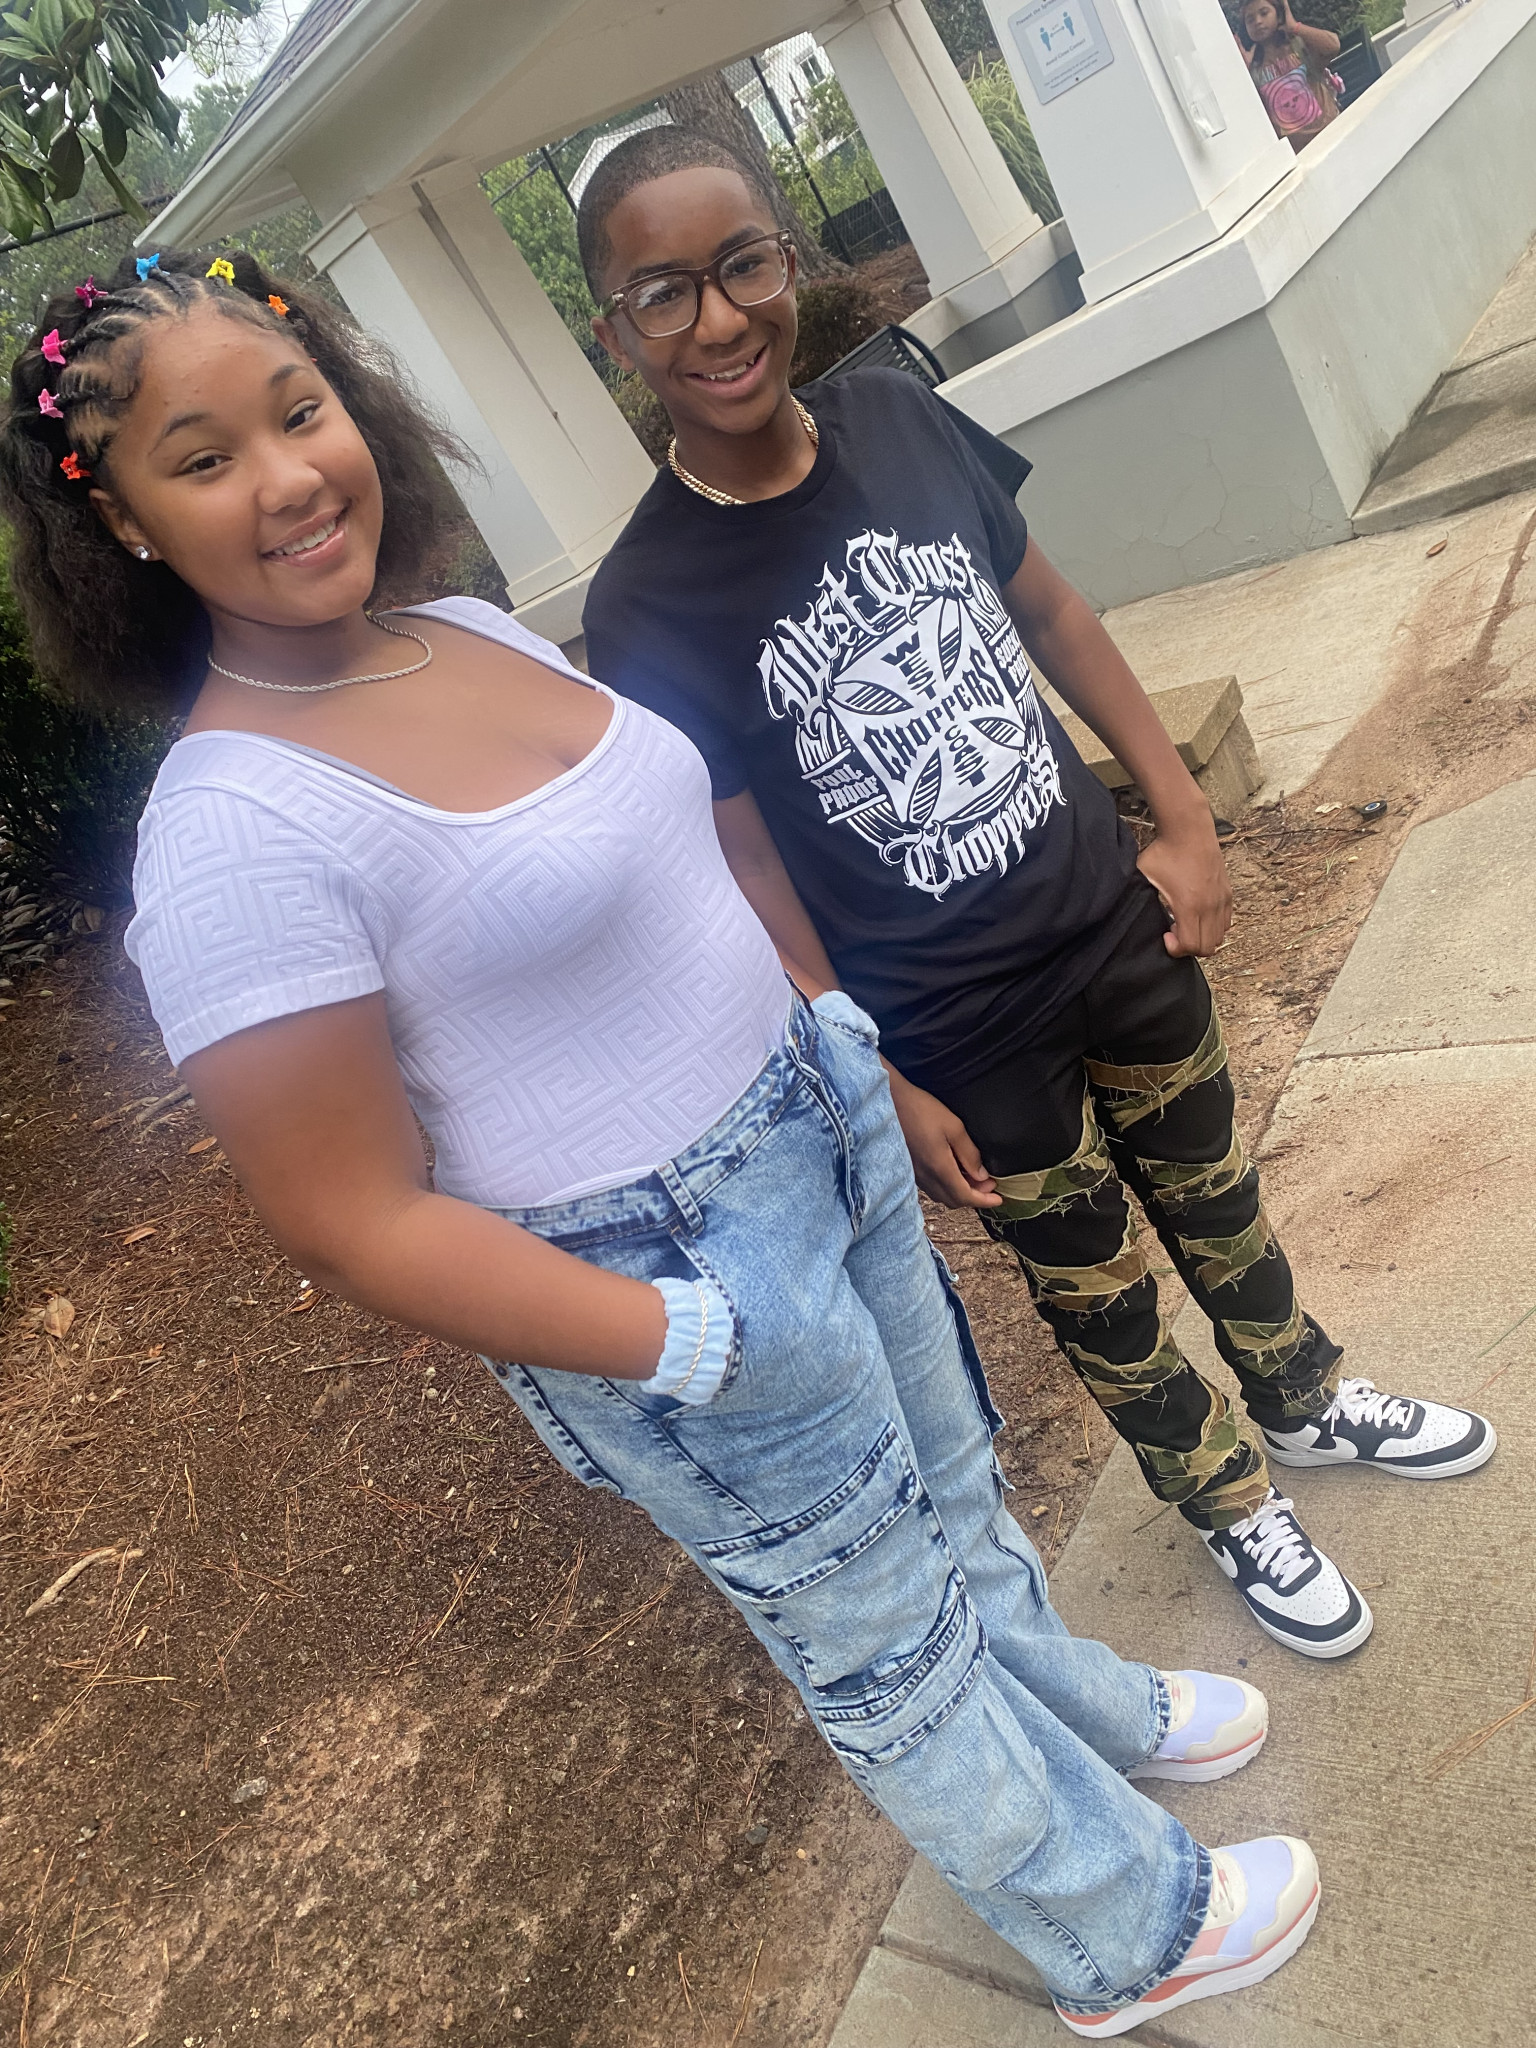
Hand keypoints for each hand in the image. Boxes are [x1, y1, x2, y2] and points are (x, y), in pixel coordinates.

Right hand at [884, 1065, 1000, 1208]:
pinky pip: (932, 1187)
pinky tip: (954, 1170)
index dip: (983, 1200)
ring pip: (942, 1195)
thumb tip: (981, 1175)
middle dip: (975, 1196)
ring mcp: (916, 1175)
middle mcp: (926, 1177)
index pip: (965, 1196)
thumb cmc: (921, 1110)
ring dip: (961, 1191)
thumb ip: (969, 1153)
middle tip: (990, 1184)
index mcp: (939, 1169)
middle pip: (954, 1200)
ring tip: (975, 1177)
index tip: (998, 1198)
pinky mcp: (910, 1169)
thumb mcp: (954, 1127)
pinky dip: (948, 1185)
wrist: (890, 1102)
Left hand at [1137, 812, 1233, 957]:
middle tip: (1174, 931)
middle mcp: (1210, 906)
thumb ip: (1142, 900)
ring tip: (1186, 923)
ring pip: (1219, 937)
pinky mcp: (1227, 893)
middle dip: (1189, 947)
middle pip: (1208, 948)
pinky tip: (1198, 914)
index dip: (1177, 949)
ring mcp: (1221, 900)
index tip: (1165, 935)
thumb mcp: (1145, 877)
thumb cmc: (1164, 853)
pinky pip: (1226, 923)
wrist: (1188, 831)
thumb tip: (1133, 914)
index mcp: (1189, 906)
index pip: (1191, 946)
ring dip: (1203, 938)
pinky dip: (1214, 927)